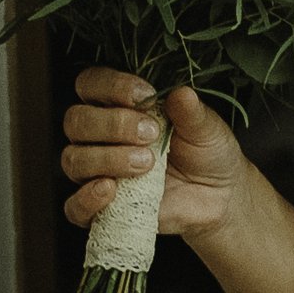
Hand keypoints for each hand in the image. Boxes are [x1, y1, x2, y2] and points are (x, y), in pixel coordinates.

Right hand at [61, 71, 244, 237]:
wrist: (219, 198)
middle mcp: (98, 136)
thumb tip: (181, 93)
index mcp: (117, 105)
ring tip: (147, 163)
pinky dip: (86, 199)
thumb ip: (191, 112)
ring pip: (74, 159)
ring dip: (108, 158)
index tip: (146, 95)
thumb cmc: (206, 153)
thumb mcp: (207, 129)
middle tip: (151, 134)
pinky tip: (109, 190)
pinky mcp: (100, 208)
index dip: (111, 86)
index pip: (90, 84)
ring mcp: (96, 173)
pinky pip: (74, 208)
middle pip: (76, 121)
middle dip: (112, 124)